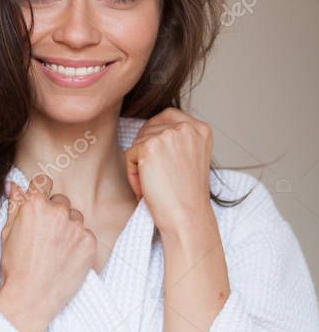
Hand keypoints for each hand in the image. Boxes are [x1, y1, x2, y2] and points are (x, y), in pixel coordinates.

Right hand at [0, 172, 97, 331]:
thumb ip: (14, 205)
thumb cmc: (15, 267)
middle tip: (45, 237)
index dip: (40, 196)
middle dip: (54, 214)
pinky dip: (78, 244)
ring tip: (55, 250)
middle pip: (61, 201)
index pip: (43, 183)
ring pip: (75, 217)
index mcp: (34, 205)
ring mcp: (76, 226)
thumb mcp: (8, 233)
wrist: (31, 298)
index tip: (39, 208)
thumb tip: (13, 185)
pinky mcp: (89, 242)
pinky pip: (86, 234)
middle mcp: (57, 211)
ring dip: (68, 228)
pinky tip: (66, 258)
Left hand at [124, 108, 213, 233]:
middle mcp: (187, 127)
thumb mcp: (192, 158)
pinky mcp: (149, 147)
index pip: (168, 115)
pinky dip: (132, 174)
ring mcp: (168, 135)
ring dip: (140, 165)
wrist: (187, 216)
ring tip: (154, 185)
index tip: (156, 155)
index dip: (155, 133)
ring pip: (138, 142)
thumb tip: (149, 131)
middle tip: (157, 177)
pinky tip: (146, 188)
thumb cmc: (187, 195)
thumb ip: (178, 140)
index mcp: (201, 129)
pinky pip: (129, 155)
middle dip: (146, 152)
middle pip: (150, 128)